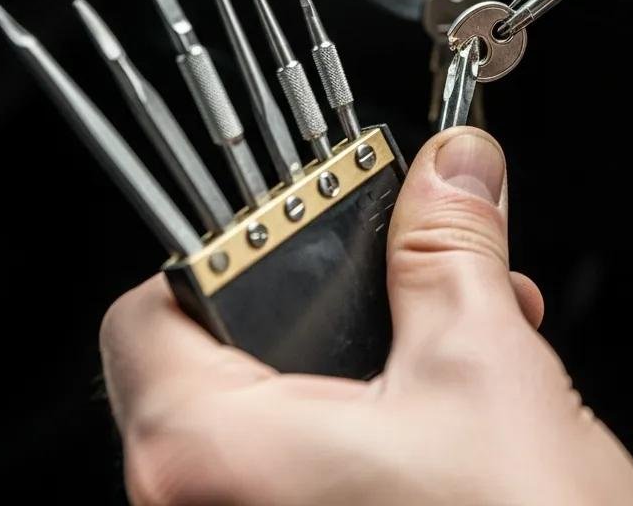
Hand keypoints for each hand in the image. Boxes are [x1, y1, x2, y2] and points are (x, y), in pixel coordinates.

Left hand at [101, 129, 632, 505]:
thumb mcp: (485, 365)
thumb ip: (450, 246)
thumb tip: (451, 168)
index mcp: (214, 455)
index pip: (148, 313)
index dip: (223, 247)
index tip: (300, 224)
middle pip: (228, 352)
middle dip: (336, 297)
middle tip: (403, 268)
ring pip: (281, 408)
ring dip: (372, 350)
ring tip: (458, 323)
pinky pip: (308, 464)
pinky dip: (373, 414)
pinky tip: (456, 393)